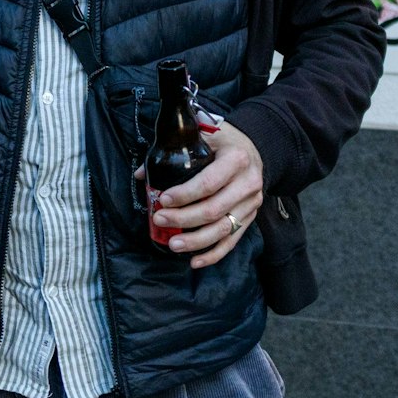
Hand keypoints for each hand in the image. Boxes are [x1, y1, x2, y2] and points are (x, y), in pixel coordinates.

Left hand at [144, 117, 263, 269]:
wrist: (255, 149)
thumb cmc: (224, 142)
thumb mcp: (203, 136)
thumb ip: (173, 152)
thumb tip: (142, 175)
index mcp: (236, 159)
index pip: (209, 182)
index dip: (185, 194)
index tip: (163, 200)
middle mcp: (248, 183)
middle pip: (214, 209)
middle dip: (183, 218)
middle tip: (159, 219)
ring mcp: (251, 203)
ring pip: (223, 229)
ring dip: (196, 241)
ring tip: (173, 244)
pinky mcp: (250, 217)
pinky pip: (232, 240)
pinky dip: (213, 254)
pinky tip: (195, 261)